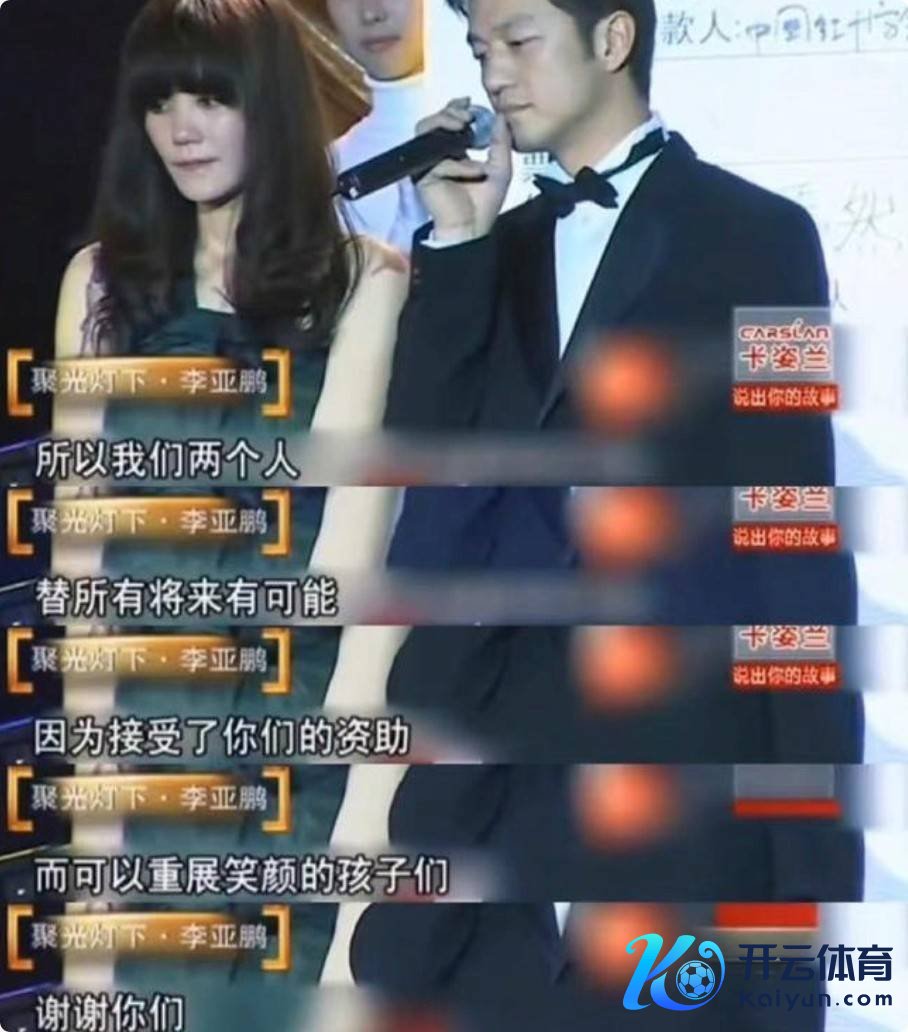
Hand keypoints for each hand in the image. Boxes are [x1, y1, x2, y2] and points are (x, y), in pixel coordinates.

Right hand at [413, 97, 512, 243]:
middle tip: (468, 114)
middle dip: (450, 111)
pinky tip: (474, 172)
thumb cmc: (484, 203)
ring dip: (443, 122)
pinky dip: (458, 164)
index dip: (457, 107)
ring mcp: (428, 163)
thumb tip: (502, 116)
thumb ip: (501, 142)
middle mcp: (439, 154)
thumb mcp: (500, 168)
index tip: (470, 103)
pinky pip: (436, 160)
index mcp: (455, 150)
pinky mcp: (422, 176)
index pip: (449, 120)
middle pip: (433, 120)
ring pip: (424, 130)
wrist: (472, 229)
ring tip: (462, 125)